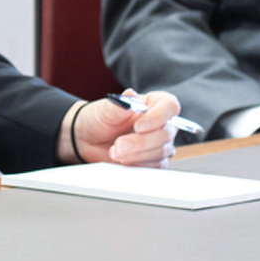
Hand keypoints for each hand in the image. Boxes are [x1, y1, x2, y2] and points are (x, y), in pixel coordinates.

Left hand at [57, 90, 179, 167]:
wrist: (88, 138)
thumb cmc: (100, 118)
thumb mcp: (106, 109)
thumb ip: (120, 104)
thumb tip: (130, 94)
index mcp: (153, 103)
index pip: (170, 107)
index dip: (158, 117)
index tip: (138, 126)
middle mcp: (160, 122)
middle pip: (166, 133)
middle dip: (141, 142)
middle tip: (119, 144)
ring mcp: (158, 142)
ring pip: (161, 152)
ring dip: (137, 154)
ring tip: (115, 151)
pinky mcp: (153, 159)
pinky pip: (156, 166)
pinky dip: (138, 164)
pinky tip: (123, 159)